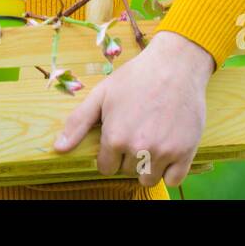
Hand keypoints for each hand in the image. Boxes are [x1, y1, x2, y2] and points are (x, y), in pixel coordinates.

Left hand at [52, 29, 214, 189]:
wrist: (176, 65)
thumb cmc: (136, 77)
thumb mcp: (101, 94)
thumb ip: (78, 123)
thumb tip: (58, 149)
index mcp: (115, 138)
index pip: (105, 167)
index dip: (110, 153)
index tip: (118, 137)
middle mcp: (138, 149)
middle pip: (127, 171)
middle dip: (129, 156)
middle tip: (137, 130)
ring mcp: (164, 152)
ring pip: (149, 178)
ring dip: (148, 166)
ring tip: (151, 141)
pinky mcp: (186, 153)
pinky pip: (174, 180)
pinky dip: (170, 170)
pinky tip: (167, 149)